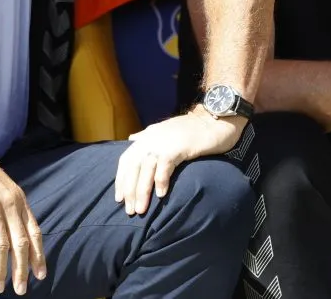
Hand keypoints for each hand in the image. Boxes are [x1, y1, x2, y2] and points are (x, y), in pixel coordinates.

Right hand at [0, 132, 45, 294]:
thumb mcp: (1, 185)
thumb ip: (9, 205)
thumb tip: (15, 228)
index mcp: (18, 199)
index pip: (34, 232)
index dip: (38, 255)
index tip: (40, 274)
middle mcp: (9, 204)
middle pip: (21, 243)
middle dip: (22, 270)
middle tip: (21, 289)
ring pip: (2, 246)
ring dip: (2, 270)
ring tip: (0, 287)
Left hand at [115, 107, 244, 215]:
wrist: (212, 120)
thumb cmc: (189, 129)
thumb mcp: (163, 130)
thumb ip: (146, 136)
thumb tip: (132, 138)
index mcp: (145, 138)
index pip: (125, 160)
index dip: (121, 180)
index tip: (118, 198)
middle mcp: (149, 140)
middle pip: (133, 168)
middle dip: (129, 191)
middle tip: (129, 211)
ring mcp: (162, 143)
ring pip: (146, 171)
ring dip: (142, 192)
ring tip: (141, 210)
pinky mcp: (176, 148)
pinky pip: (165, 168)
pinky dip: (161, 182)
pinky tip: (161, 196)